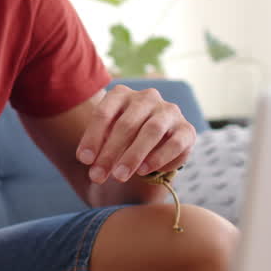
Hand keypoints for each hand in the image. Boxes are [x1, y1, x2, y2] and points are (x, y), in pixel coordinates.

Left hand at [76, 85, 194, 185]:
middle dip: (110, 153)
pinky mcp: (186, 129)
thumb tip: (90, 163)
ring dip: (133, 155)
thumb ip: (99, 147)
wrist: (158, 142)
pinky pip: (174, 143)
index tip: (84, 161)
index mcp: (122, 94)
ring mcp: (169, 111)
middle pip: (126, 124)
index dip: (92, 137)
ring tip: (119, 176)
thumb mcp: (107, 138)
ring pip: (152, 130)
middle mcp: (147, 98)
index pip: (104, 113)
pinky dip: (158, 158)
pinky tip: (143, 171)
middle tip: (98, 176)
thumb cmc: (124, 139)